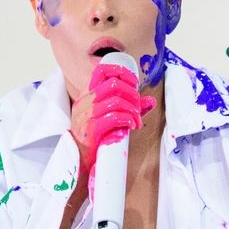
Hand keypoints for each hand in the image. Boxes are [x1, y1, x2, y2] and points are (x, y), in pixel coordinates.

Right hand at [74, 61, 155, 175]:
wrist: (78, 158)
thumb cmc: (94, 137)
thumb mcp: (109, 117)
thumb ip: (129, 108)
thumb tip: (151, 100)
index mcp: (88, 94)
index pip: (102, 71)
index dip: (121, 72)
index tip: (134, 84)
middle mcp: (86, 101)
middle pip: (114, 84)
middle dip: (132, 94)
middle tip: (138, 108)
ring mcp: (87, 115)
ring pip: (116, 101)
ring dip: (133, 110)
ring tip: (136, 121)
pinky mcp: (92, 129)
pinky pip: (115, 117)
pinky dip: (128, 120)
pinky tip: (131, 126)